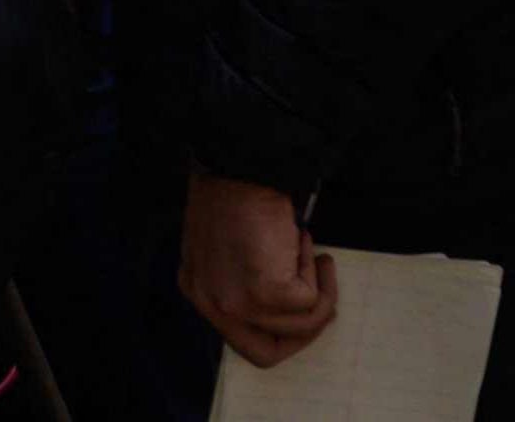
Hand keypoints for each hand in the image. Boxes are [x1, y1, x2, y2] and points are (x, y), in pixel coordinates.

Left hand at [180, 173, 336, 369]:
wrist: (240, 168)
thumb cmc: (239, 201)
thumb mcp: (229, 253)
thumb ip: (246, 287)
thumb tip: (291, 315)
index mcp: (200, 294)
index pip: (247, 346)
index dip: (283, 337)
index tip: (303, 308)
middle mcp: (211, 304)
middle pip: (269, 353)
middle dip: (307, 327)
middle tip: (320, 291)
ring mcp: (236, 302)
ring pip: (301, 326)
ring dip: (317, 288)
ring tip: (307, 250)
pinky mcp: (264, 292)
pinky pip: (310, 301)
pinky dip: (315, 272)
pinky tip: (300, 240)